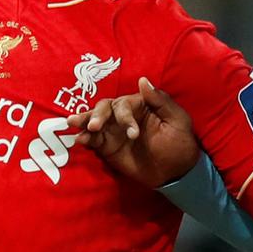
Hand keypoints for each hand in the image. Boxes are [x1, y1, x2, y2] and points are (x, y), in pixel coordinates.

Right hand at [65, 77, 201, 186]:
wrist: (175, 172)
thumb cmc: (180, 142)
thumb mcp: (177, 120)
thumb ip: (160, 101)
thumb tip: (143, 80)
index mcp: (140, 104)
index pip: (125, 104)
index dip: (125, 117)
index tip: (133, 134)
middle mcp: (124, 114)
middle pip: (105, 108)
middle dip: (97, 115)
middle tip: (94, 126)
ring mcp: (114, 130)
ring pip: (94, 120)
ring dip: (84, 120)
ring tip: (73, 123)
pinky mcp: (108, 147)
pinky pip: (93, 139)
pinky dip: (85, 138)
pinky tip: (80, 139)